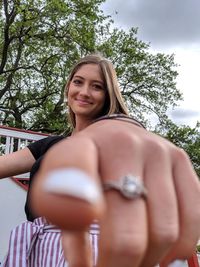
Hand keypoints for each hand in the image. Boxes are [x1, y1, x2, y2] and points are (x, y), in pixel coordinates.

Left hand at [30, 120, 199, 266]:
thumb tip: (82, 262)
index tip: (80, 262)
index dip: (74, 220)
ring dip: (147, 260)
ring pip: (164, 232)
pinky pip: (192, 218)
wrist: (117, 135)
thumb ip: (63, 215)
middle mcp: (125, 144)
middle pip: (126, 233)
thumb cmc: (88, 163)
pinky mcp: (181, 161)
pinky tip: (160, 251)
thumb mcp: (62, 179)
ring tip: (131, 260)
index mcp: (85, 147)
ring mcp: (159, 151)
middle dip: (116, 266)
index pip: (73, 178)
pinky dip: (177, 247)